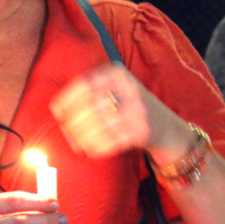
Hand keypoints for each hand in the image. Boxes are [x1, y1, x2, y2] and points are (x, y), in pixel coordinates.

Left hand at [50, 62, 189, 159]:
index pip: (85, 84)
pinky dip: (96, 147)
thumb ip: (93, 91)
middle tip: (66, 132)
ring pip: (98, 125)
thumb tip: (57, 108)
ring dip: (82, 137)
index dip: (67, 99)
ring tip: (76, 143)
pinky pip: (110, 141)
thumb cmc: (132, 108)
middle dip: (73, 122)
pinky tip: (91, 150)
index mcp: (118, 74)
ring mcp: (137, 110)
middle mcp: (129, 88)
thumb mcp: (118, 88)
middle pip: (90, 106)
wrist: (167, 127)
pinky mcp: (142, 131)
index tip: (57, 112)